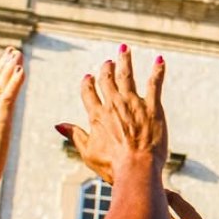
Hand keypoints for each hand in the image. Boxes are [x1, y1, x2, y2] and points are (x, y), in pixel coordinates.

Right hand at [58, 45, 166, 182]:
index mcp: (96, 115)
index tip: (89, 77)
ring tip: (124, 50)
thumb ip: (74, 135)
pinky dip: (157, 70)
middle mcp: (113, 104)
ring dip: (125, 61)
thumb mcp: (87, 152)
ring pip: (127, 75)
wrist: (136, 168)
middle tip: (108, 62)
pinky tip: (160, 60)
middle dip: (106, 68)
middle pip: (107, 80)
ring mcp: (133, 103)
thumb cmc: (111, 165)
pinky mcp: (152, 107)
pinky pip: (155, 83)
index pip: (88, 92)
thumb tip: (58, 125)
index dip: (88, 83)